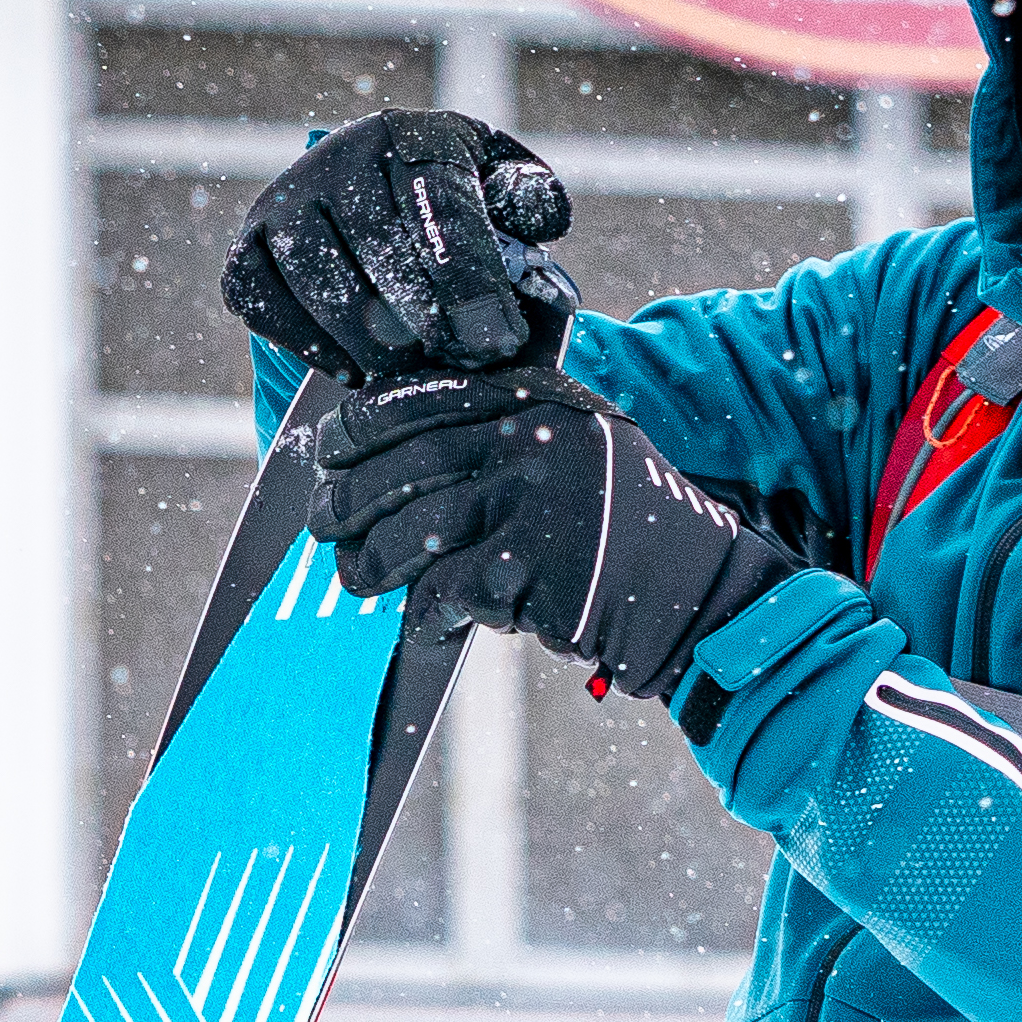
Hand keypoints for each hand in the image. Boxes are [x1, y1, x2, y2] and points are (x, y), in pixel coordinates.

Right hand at [224, 113, 580, 381]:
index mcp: (410, 135)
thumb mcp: (503, 190)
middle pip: (379, 252)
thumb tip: (540, 223)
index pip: (438, 206)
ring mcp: (280, 203)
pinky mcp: (245, 251)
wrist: (370, 206)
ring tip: (413, 369)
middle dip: (429, 323)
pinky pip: (267, 309)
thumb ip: (531, 203)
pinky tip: (358, 368)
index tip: (496, 342)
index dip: (470, 282)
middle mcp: (335, 157)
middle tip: (461, 366)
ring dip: (374, 343)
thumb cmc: (452, 209)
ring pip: (322, 287)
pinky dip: (313, 348)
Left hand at [310, 370, 788, 701]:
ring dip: (370, 564)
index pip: (418, 399)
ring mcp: (524, 501)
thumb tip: (386, 449)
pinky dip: (422, 615)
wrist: (697, 593)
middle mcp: (527, 438)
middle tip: (325, 524)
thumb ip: (502, 431)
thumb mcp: (575, 444)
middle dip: (346, 501)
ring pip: (406, 533)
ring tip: (361, 578)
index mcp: (534, 399)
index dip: (358, 427)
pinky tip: (428, 623)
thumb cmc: (622, 527)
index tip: (327, 450)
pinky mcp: (521, 568)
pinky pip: (437, 592)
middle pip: (398, 467)